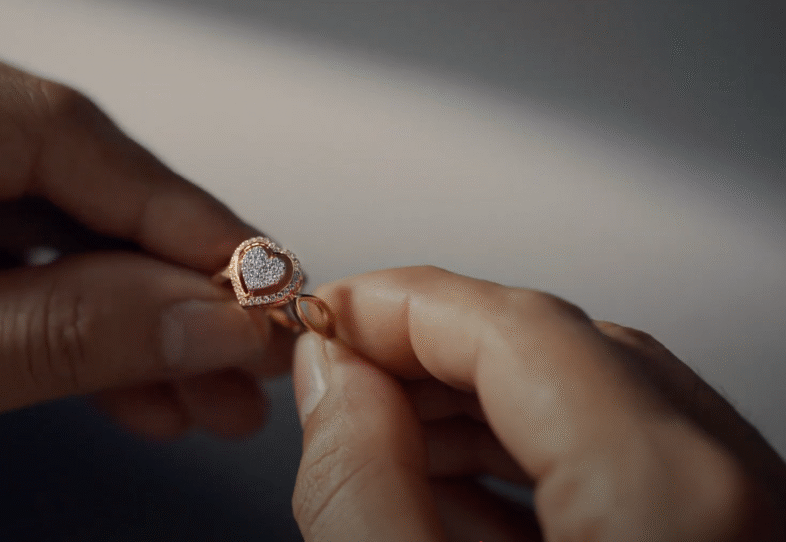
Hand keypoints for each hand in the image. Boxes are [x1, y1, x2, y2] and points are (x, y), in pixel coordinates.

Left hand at [0, 1, 288, 534]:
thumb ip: (56, 335)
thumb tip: (208, 317)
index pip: (41, 128)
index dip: (173, 213)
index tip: (260, 278)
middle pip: (51, 171)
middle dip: (158, 280)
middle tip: (244, 350)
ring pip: (33, 218)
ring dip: (122, 313)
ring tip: (200, 390)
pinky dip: (62, 320)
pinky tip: (128, 377)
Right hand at [292, 266, 785, 540]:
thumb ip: (362, 492)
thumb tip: (334, 385)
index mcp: (677, 501)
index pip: (522, 329)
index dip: (400, 306)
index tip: (328, 315)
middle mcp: (746, 506)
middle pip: (565, 359)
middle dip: (433, 358)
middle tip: (343, 379)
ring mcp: (752, 530)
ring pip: (600, 417)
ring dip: (477, 416)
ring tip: (383, 447)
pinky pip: (632, 481)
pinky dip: (530, 474)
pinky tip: (453, 504)